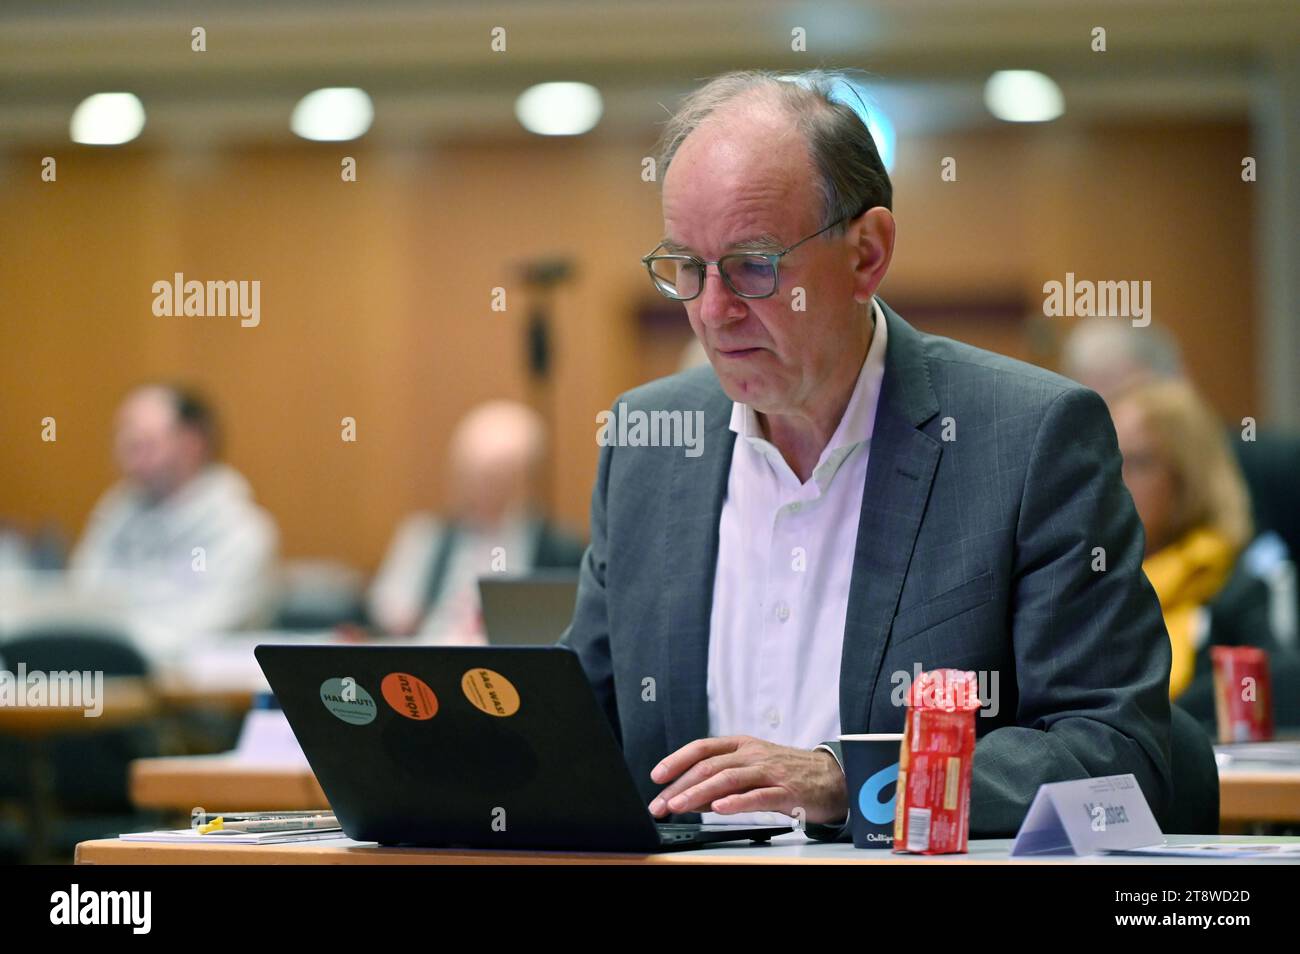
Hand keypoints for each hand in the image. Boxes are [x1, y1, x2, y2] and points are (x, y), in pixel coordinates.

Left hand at [647, 736, 846, 824]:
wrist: (834, 777)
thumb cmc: (788, 773)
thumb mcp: (752, 769)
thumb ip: (721, 781)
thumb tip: (688, 796)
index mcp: (742, 746)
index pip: (702, 748)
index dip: (677, 760)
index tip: (656, 776)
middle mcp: (753, 755)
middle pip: (710, 766)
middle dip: (680, 785)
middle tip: (661, 803)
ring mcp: (770, 772)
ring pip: (728, 779)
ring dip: (699, 794)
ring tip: (679, 807)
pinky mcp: (786, 791)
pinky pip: (758, 796)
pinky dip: (736, 802)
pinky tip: (719, 809)